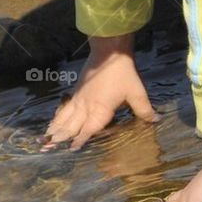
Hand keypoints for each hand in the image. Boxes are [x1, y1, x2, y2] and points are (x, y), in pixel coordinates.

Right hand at [41, 34, 159, 150]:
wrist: (109, 51)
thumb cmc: (123, 72)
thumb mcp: (136, 91)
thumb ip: (144, 109)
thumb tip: (156, 120)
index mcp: (100, 109)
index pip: (89, 128)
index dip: (81, 140)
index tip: (72, 150)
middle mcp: (86, 106)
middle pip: (72, 125)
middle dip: (61, 138)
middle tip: (48, 149)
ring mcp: (79, 98)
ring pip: (65, 117)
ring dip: (56, 129)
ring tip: (45, 140)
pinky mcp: (77, 91)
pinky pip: (64, 108)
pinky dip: (57, 117)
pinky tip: (52, 122)